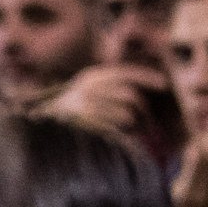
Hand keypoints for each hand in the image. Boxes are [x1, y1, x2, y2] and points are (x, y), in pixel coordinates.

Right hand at [41, 63, 160, 140]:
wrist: (43, 125)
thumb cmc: (75, 107)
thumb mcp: (89, 87)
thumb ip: (112, 84)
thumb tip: (147, 85)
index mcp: (91, 77)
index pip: (125, 73)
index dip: (147, 77)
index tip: (164, 84)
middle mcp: (88, 89)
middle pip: (130, 96)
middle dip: (142, 108)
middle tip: (144, 118)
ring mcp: (85, 108)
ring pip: (126, 114)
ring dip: (133, 122)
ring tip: (129, 127)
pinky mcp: (86, 125)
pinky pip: (116, 128)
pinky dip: (123, 132)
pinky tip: (120, 133)